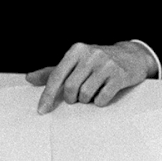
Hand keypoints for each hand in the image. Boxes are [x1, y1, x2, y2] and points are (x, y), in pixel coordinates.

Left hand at [25, 41, 156, 113]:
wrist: (132, 56)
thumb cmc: (98, 61)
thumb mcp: (76, 61)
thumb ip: (53, 71)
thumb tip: (29, 78)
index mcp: (76, 50)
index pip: (56, 75)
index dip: (47, 95)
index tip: (42, 110)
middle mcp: (91, 54)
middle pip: (70, 88)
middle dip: (71, 98)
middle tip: (77, 97)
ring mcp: (106, 64)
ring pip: (85, 94)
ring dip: (86, 100)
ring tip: (92, 93)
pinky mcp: (120, 75)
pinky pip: (102, 98)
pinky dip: (99, 102)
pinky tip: (103, 94)